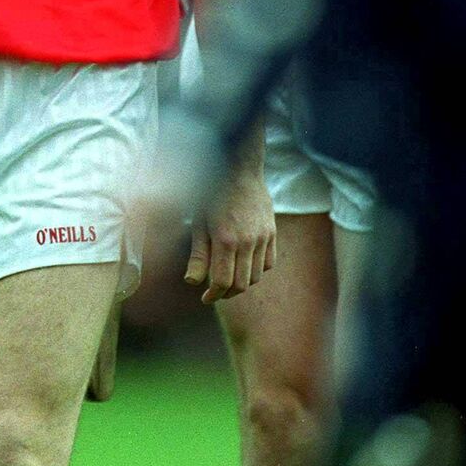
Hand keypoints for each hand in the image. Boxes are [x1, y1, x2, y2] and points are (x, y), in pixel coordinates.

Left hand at [184, 168, 274, 303]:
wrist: (237, 168)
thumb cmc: (211, 192)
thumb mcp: (198, 222)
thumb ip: (198, 254)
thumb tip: (193, 282)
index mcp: (225, 239)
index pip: (223, 282)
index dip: (213, 295)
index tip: (205, 298)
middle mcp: (248, 242)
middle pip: (241, 284)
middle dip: (227, 293)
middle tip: (214, 292)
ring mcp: (263, 237)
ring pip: (256, 276)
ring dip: (241, 283)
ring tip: (227, 279)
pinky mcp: (272, 232)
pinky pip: (268, 263)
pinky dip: (257, 270)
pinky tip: (244, 265)